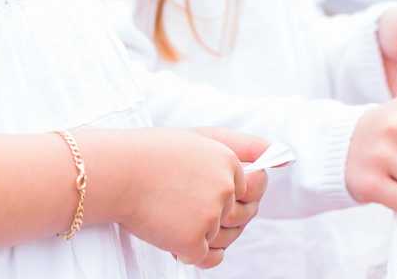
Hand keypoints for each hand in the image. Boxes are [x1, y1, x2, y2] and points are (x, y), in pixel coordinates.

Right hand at [106, 127, 264, 267]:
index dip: (236, 195)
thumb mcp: (200, 138)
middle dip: (226, 219)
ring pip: (226, 238)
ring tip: (179, 221)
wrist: (114, 173)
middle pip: (244, 216)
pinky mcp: (192, 241)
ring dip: (208, 236)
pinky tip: (175, 240)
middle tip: (194, 211)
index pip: (254, 189)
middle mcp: (225, 189)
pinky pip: (208, 258)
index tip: (214, 196)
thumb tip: (282, 157)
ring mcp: (210, 216)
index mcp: (229, 163)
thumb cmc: (151, 154)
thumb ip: (242, 147)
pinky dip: (193, 254)